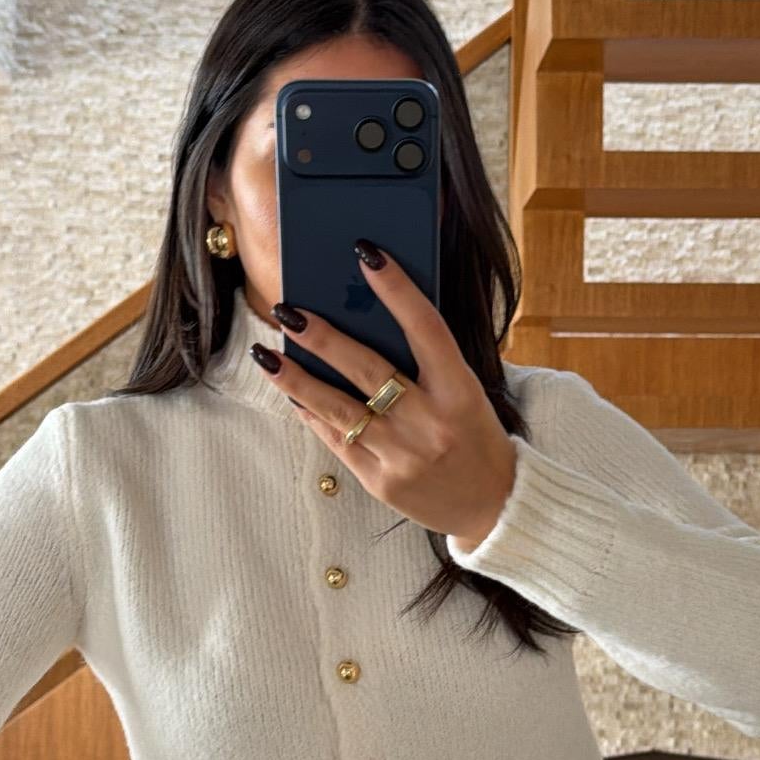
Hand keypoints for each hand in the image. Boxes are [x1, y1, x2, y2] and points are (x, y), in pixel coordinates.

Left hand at [263, 245, 517, 547]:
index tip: (367, 254)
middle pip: (369, 369)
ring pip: (339, 408)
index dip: (397, 290)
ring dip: (297, 378)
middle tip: (290, 310)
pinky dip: (310, 412)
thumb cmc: (475, 434)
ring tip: (266, 353)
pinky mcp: (380, 482)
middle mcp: (431, 423)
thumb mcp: (466, 392)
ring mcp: (403, 456)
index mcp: (460, 391)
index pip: (427, 329)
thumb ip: (428, 360)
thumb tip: (365, 318)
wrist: (493, 504)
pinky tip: (289, 391)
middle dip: (324, 337)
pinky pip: (336, 440)